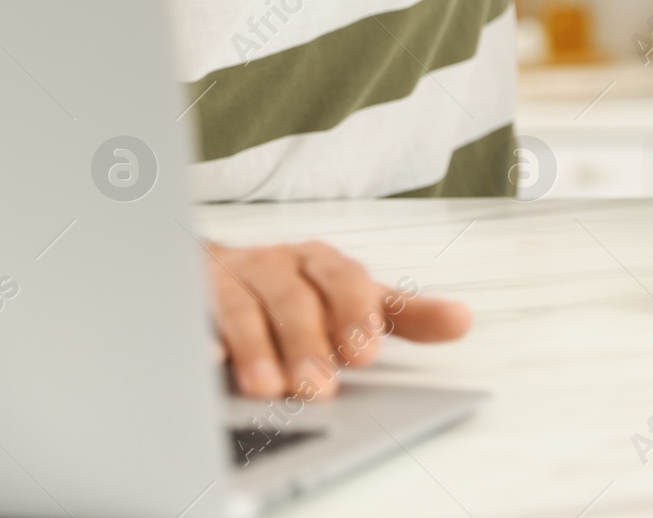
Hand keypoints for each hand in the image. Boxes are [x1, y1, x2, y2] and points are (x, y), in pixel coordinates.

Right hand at [205, 240, 471, 399]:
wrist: (220, 270)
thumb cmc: (300, 291)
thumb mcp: (355, 300)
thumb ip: (406, 314)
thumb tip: (462, 321)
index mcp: (322, 264)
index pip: (345, 280)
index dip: (354, 313)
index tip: (363, 353)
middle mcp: (278, 265)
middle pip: (294, 298)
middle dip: (307, 343)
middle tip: (319, 387)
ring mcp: (232, 279)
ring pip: (245, 308)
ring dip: (257, 348)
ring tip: (270, 389)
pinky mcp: (190, 297)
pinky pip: (192, 315)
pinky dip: (200, 338)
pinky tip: (209, 362)